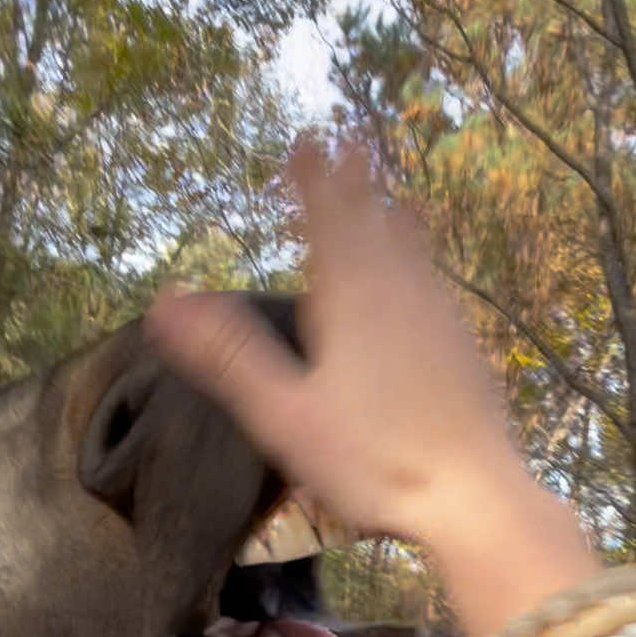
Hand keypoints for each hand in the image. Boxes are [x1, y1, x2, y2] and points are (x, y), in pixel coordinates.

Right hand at [146, 141, 518, 544]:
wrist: (471, 496)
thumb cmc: (370, 461)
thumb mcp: (284, 414)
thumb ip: (228, 355)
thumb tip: (164, 302)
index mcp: (352, 301)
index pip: (327, 220)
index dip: (312, 180)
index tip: (304, 140)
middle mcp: (400, 294)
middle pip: (373, 223)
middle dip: (353, 184)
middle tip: (345, 142)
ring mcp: (439, 319)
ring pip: (412, 251)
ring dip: (391, 215)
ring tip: (388, 194)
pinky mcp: (464, 348)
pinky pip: (435, 285)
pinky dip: (421, 261)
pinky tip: (425, 277)